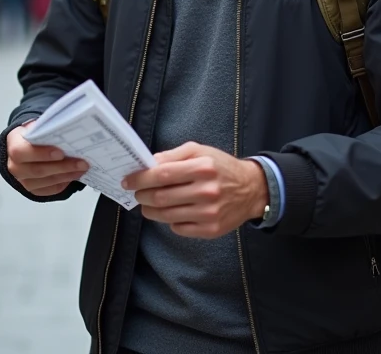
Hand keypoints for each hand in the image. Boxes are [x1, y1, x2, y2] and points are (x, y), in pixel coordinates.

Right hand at [6, 122, 89, 195]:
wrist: (26, 144)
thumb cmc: (34, 134)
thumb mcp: (37, 125)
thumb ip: (48, 127)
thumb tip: (68, 127)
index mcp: (14, 144)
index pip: (21, 151)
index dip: (41, 153)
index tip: (61, 152)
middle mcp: (14, 165)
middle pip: (37, 170)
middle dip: (62, 167)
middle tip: (81, 162)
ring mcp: (22, 180)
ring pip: (45, 181)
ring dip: (66, 175)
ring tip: (82, 168)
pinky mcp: (32, 189)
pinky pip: (49, 190)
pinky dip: (63, 183)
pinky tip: (74, 175)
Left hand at [123, 142, 267, 238]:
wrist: (251, 189)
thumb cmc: (221, 167)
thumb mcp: (200, 151)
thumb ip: (172, 155)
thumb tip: (148, 164)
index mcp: (203, 167)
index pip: (162, 174)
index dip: (141, 179)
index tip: (128, 180)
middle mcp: (207, 191)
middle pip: (161, 197)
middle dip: (142, 195)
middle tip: (137, 192)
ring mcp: (209, 213)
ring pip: (167, 216)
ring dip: (150, 210)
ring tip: (148, 204)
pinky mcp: (211, 230)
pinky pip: (179, 228)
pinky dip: (169, 221)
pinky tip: (171, 212)